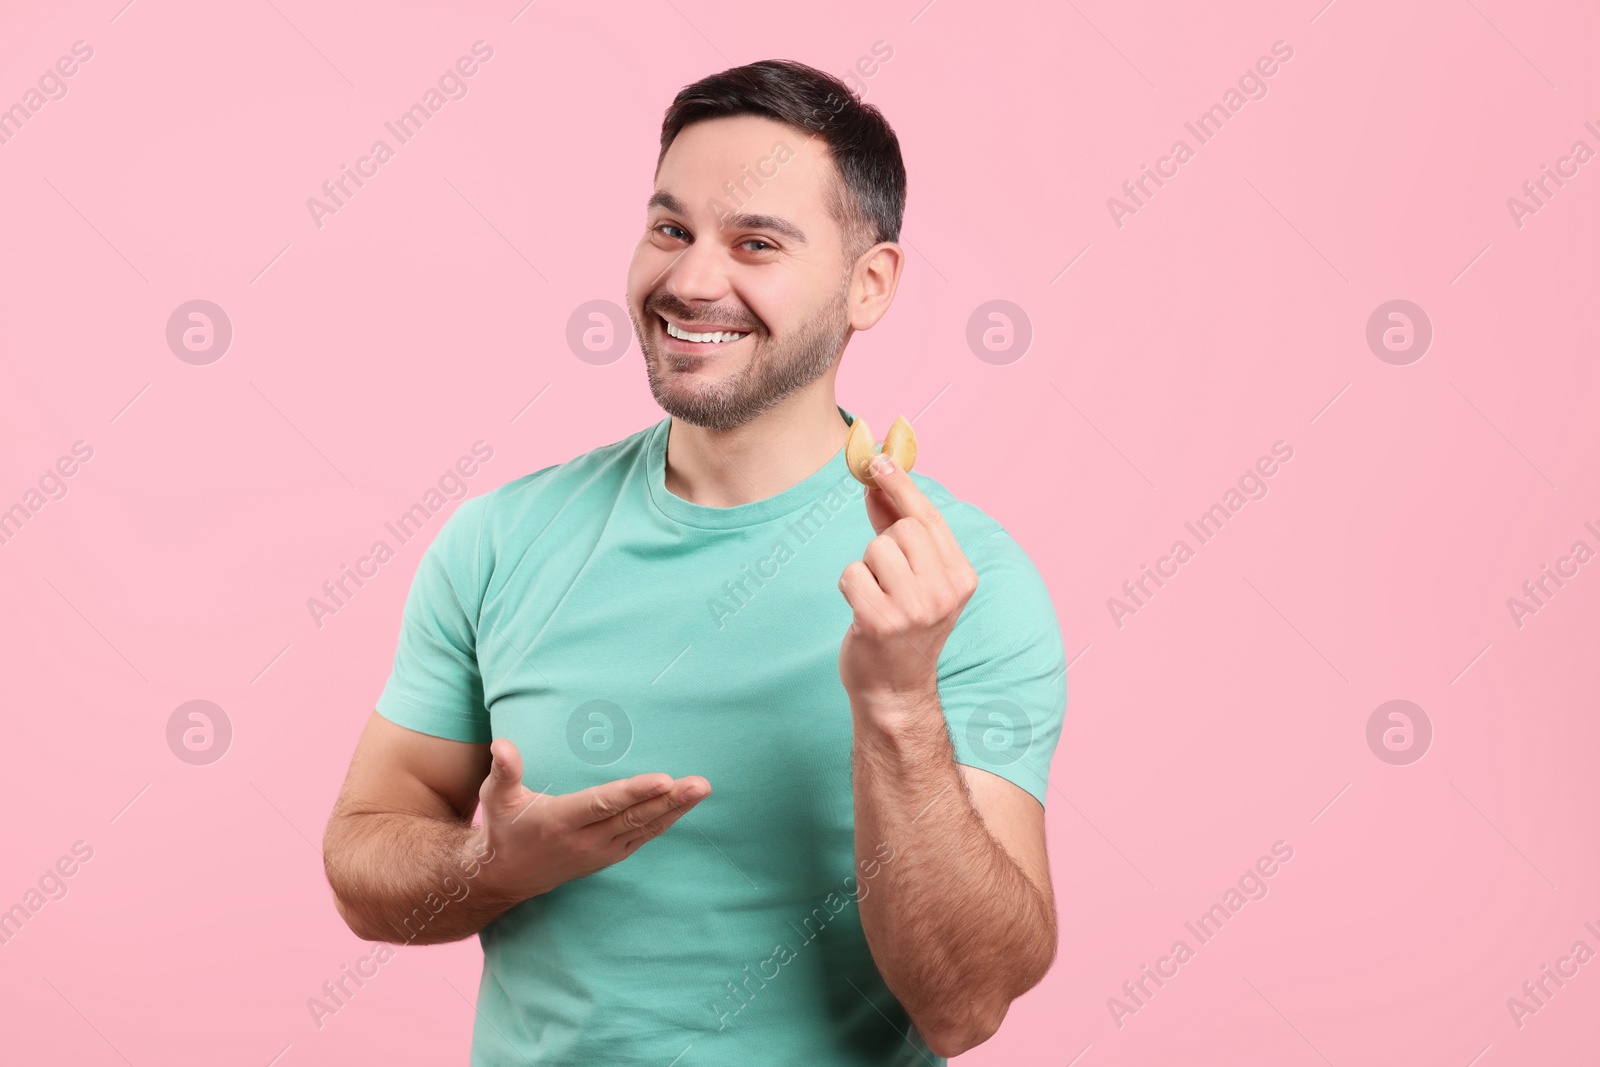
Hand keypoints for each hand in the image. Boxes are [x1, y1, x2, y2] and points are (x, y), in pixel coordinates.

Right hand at [469, 738, 709, 900]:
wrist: (506, 876)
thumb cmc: (503, 828)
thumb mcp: (496, 798)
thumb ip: (504, 770)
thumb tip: (502, 744)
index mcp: (560, 821)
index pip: (603, 804)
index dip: (634, 792)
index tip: (663, 780)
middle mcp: (585, 840)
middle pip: (633, 817)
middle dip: (669, 800)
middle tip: (700, 784)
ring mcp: (600, 851)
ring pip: (644, 828)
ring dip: (675, 809)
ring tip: (701, 790)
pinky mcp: (610, 855)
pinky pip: (643, 837)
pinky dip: (665, 821)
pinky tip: (684, 805)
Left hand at [838, 450, 978, 709]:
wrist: (894, 691)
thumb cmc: (901, 628)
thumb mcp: (912, 578)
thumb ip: (896, 528)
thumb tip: (876, 484)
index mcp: (961, 578)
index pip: (930, 518)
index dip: (902, 485)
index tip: (879, 460)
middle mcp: (944, 592)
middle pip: (902, 530)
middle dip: (884, 545)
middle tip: (886, 579)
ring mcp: (915, 608)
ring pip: (876, 549)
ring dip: (866, 569)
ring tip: (877, 600)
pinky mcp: (881, 621)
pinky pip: (852, 574)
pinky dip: (850, 588)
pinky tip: (862, 612)